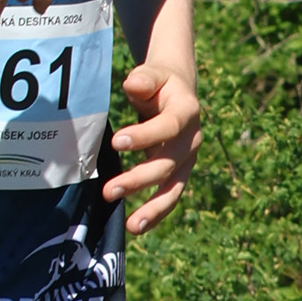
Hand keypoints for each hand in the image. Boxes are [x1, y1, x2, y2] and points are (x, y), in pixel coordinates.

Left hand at [103, 61, 200, 233]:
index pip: (168, 127)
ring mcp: (188, 160)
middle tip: (108, 190)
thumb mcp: (153, 73)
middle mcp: (192, 139)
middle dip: (139, 179)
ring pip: (174, 188)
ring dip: (153, 208)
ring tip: (132, 225)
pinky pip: (170, 196)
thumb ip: (144, 78)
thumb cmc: (158, 82)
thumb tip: (134, 84)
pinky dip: (156, 213)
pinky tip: (137, 227)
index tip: (116, 142)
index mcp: (187, 111)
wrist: (177, 91)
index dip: (145, 136)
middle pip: (169, 164)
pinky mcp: (180, 173)